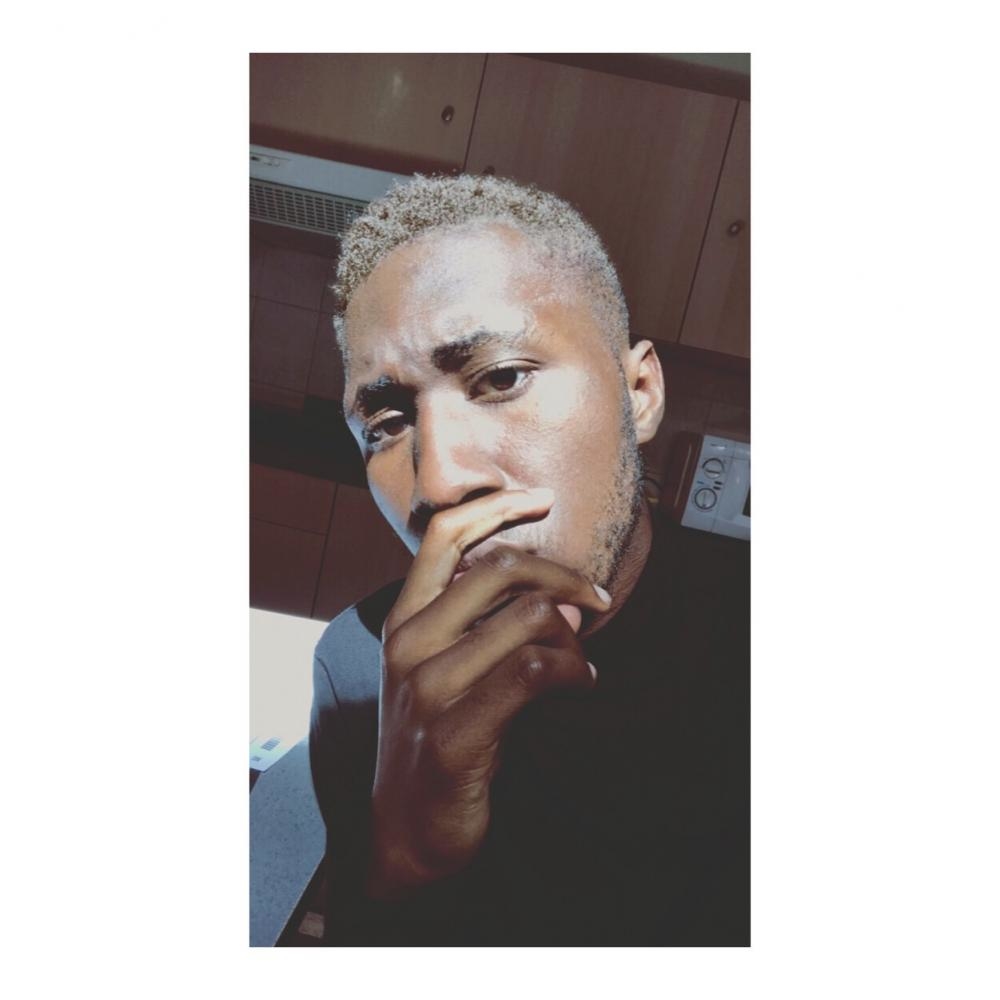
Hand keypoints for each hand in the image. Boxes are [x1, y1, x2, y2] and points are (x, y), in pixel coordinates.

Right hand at [366, 488, 610, 898]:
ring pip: (527, 619)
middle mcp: (409, 644)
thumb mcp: (445, 669)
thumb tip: (561, 595)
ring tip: (582, 663)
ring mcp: (427, 688)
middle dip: (564, 574)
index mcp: (404, 620)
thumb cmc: (437, 739)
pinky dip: (573, 671)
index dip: (496, 506)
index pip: (444, 536)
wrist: (406, 832)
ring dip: (574, 637)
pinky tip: (582, 683)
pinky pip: (534, 672)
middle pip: (500, 568)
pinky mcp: (455, 734)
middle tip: (598, 598)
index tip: (540, 499)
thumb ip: (485, 623)